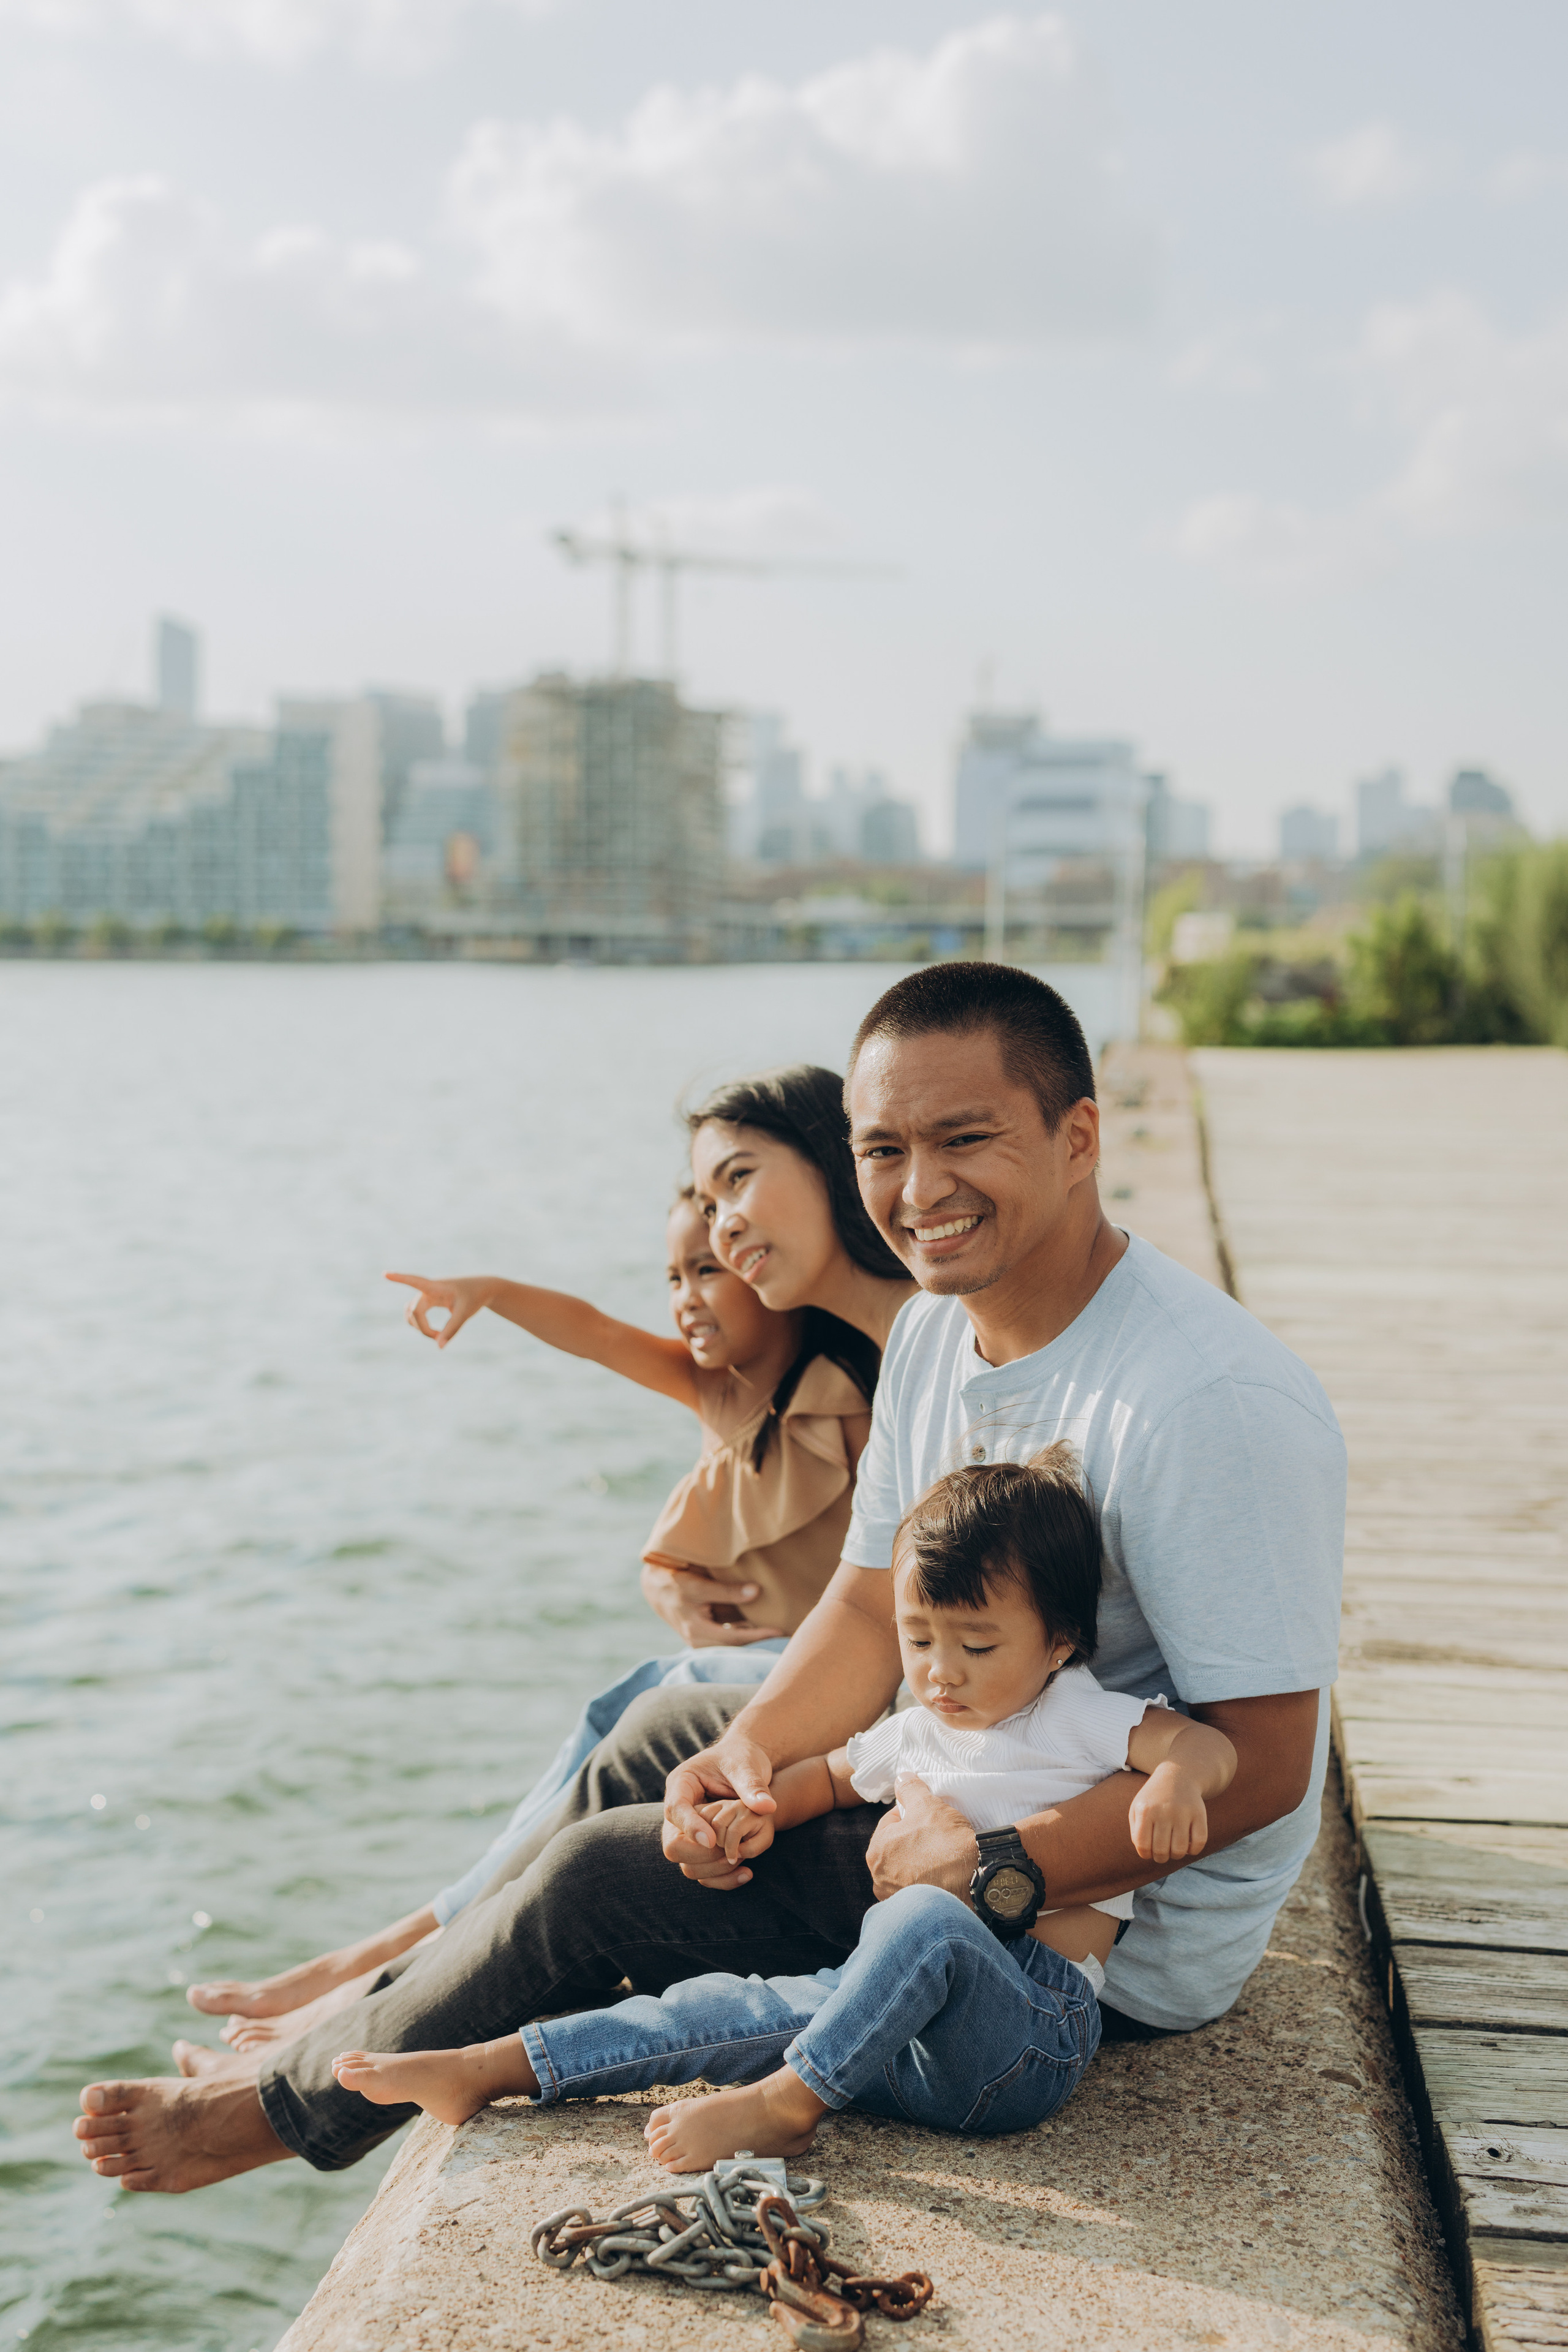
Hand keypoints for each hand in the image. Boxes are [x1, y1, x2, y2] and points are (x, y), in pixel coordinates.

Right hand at [385, 1271, 496, 1349]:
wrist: (483, 1290)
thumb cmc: (474, 1297)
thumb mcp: (465, 1313)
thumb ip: (452, 1329)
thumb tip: (439, 1347)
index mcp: (436, 1287)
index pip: (414, 1281)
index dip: (399, 1278)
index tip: (384, 1273)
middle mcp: (428, 1290)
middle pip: (414, 1311)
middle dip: (423, 1328)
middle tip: (441, 1338)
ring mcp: (427, 1296)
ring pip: (412, 1314)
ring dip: (420, 1327)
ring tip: (438, 1336)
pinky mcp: (429, 1301)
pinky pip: (415, 1314)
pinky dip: (421, 1325)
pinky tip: (435, 1333)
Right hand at [640, 1562, 787, 1649]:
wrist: (654, 1586)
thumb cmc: (674, 1583)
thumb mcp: (698, 1585)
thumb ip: (726, 1590)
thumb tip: (756, 1591)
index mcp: (698, 1633)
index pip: (735, 1638)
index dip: (758, 1635)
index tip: (780, 1631)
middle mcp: (701, 1641)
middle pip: (737, 1643)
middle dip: (760, 1639)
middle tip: (788, 1634)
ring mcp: (703, 1638)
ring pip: (734, 1639)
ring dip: (754, 1634)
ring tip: (779, 1629)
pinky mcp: (705, 1631)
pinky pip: (729, 1632)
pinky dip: (744, 1627)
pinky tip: (760, 1621)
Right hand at [663, 1734, 776, 1889]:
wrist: (745, 1767)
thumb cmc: (741, 1758)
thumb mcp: (747, 1766)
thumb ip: (753, 1785)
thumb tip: (767, 1807)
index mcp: (682, 1783)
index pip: (675, 1809)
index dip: (690, 1827)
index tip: (713, 1840)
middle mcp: (678, 1809)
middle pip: (672, 1843)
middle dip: (700, 1853)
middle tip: (731, 1853)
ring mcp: (686, 1829)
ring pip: (684, 1861)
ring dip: (712, 1868)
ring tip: (742, 1862)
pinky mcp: (699, 1844)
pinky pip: (701, 1868)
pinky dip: (721, 1876)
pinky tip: (746, 1873)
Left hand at [865, 1774, 977, 1903]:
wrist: (975, 1883)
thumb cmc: (946, 1844)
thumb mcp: (927, 1805)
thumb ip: (910, 1789)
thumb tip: (902, 1778)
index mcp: (877, 1850)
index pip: (891, 1822)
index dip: (911, 1814)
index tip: (928, 1817)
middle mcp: (880, 1878)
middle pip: (898, 1847)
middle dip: (915, 1839)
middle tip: (936, 1835)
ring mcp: (896, 1898)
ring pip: (908, 1868)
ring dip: (921, 1861)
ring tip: (942, 1855)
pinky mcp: (915, 1912)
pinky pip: (919, 1888)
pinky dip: (929, 1881)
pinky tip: (944, 1874)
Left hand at [1128, 1762, 1208, 1863]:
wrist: (1178, 1776)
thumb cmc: (1154, 1798)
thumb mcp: (1138, 1809)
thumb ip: (1136, 1832)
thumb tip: (1145, 1853)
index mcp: (1145, 1810)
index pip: (1143, 1846)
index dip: (1146, 1855)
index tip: (1149, 1852)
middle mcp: (1164, 1810)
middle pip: (1162, 1850)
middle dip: (1161, 1857)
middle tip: (1162, 1853)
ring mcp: (1183, 1812)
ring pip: (1180, 1850)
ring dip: (1176, 1856)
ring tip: (1174, 1849)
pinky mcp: (1199, 1813)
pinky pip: (1199, 1843)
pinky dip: (1193, 1851)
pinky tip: (1188, 1845)